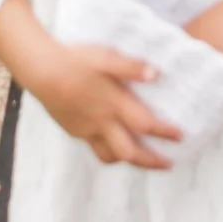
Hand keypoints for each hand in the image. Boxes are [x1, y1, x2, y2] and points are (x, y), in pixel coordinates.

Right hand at [34, 42, 182, 170]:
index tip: (181, 137)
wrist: (41, 71)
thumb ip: (130, 67)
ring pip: (111, 156)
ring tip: (143, 160)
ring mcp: (87, 130)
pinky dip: (110, 152)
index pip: (145, 124)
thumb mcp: (105, 56)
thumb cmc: (75, 60)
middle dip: (151, 162)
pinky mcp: (75, 131)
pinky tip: (114, 143)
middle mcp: (102, 122)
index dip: (164, 132)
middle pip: (130, 152)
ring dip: (130, 160)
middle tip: (169, 164)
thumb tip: (156, 74)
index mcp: (113, 104)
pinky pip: (96, 148)